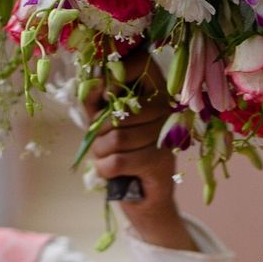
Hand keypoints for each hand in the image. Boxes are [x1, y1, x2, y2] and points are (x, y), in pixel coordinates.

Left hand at [85, 49, 195, 248]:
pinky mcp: (162, 163)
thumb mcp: (103, 121)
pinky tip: (111, 173)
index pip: (141, 63)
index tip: (106, 95)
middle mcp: (167, 109)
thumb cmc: (122, 153)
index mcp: (156, 90)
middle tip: (102, 143)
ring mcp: (167, 136)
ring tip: (106, 159)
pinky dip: (106, 170)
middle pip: (119, 108)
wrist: (143, 198)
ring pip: (117, 137)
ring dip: (100, 153)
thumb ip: (95, 98)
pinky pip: (119, 160)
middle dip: (99, 131)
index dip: (116, 76)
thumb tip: (95, 81)